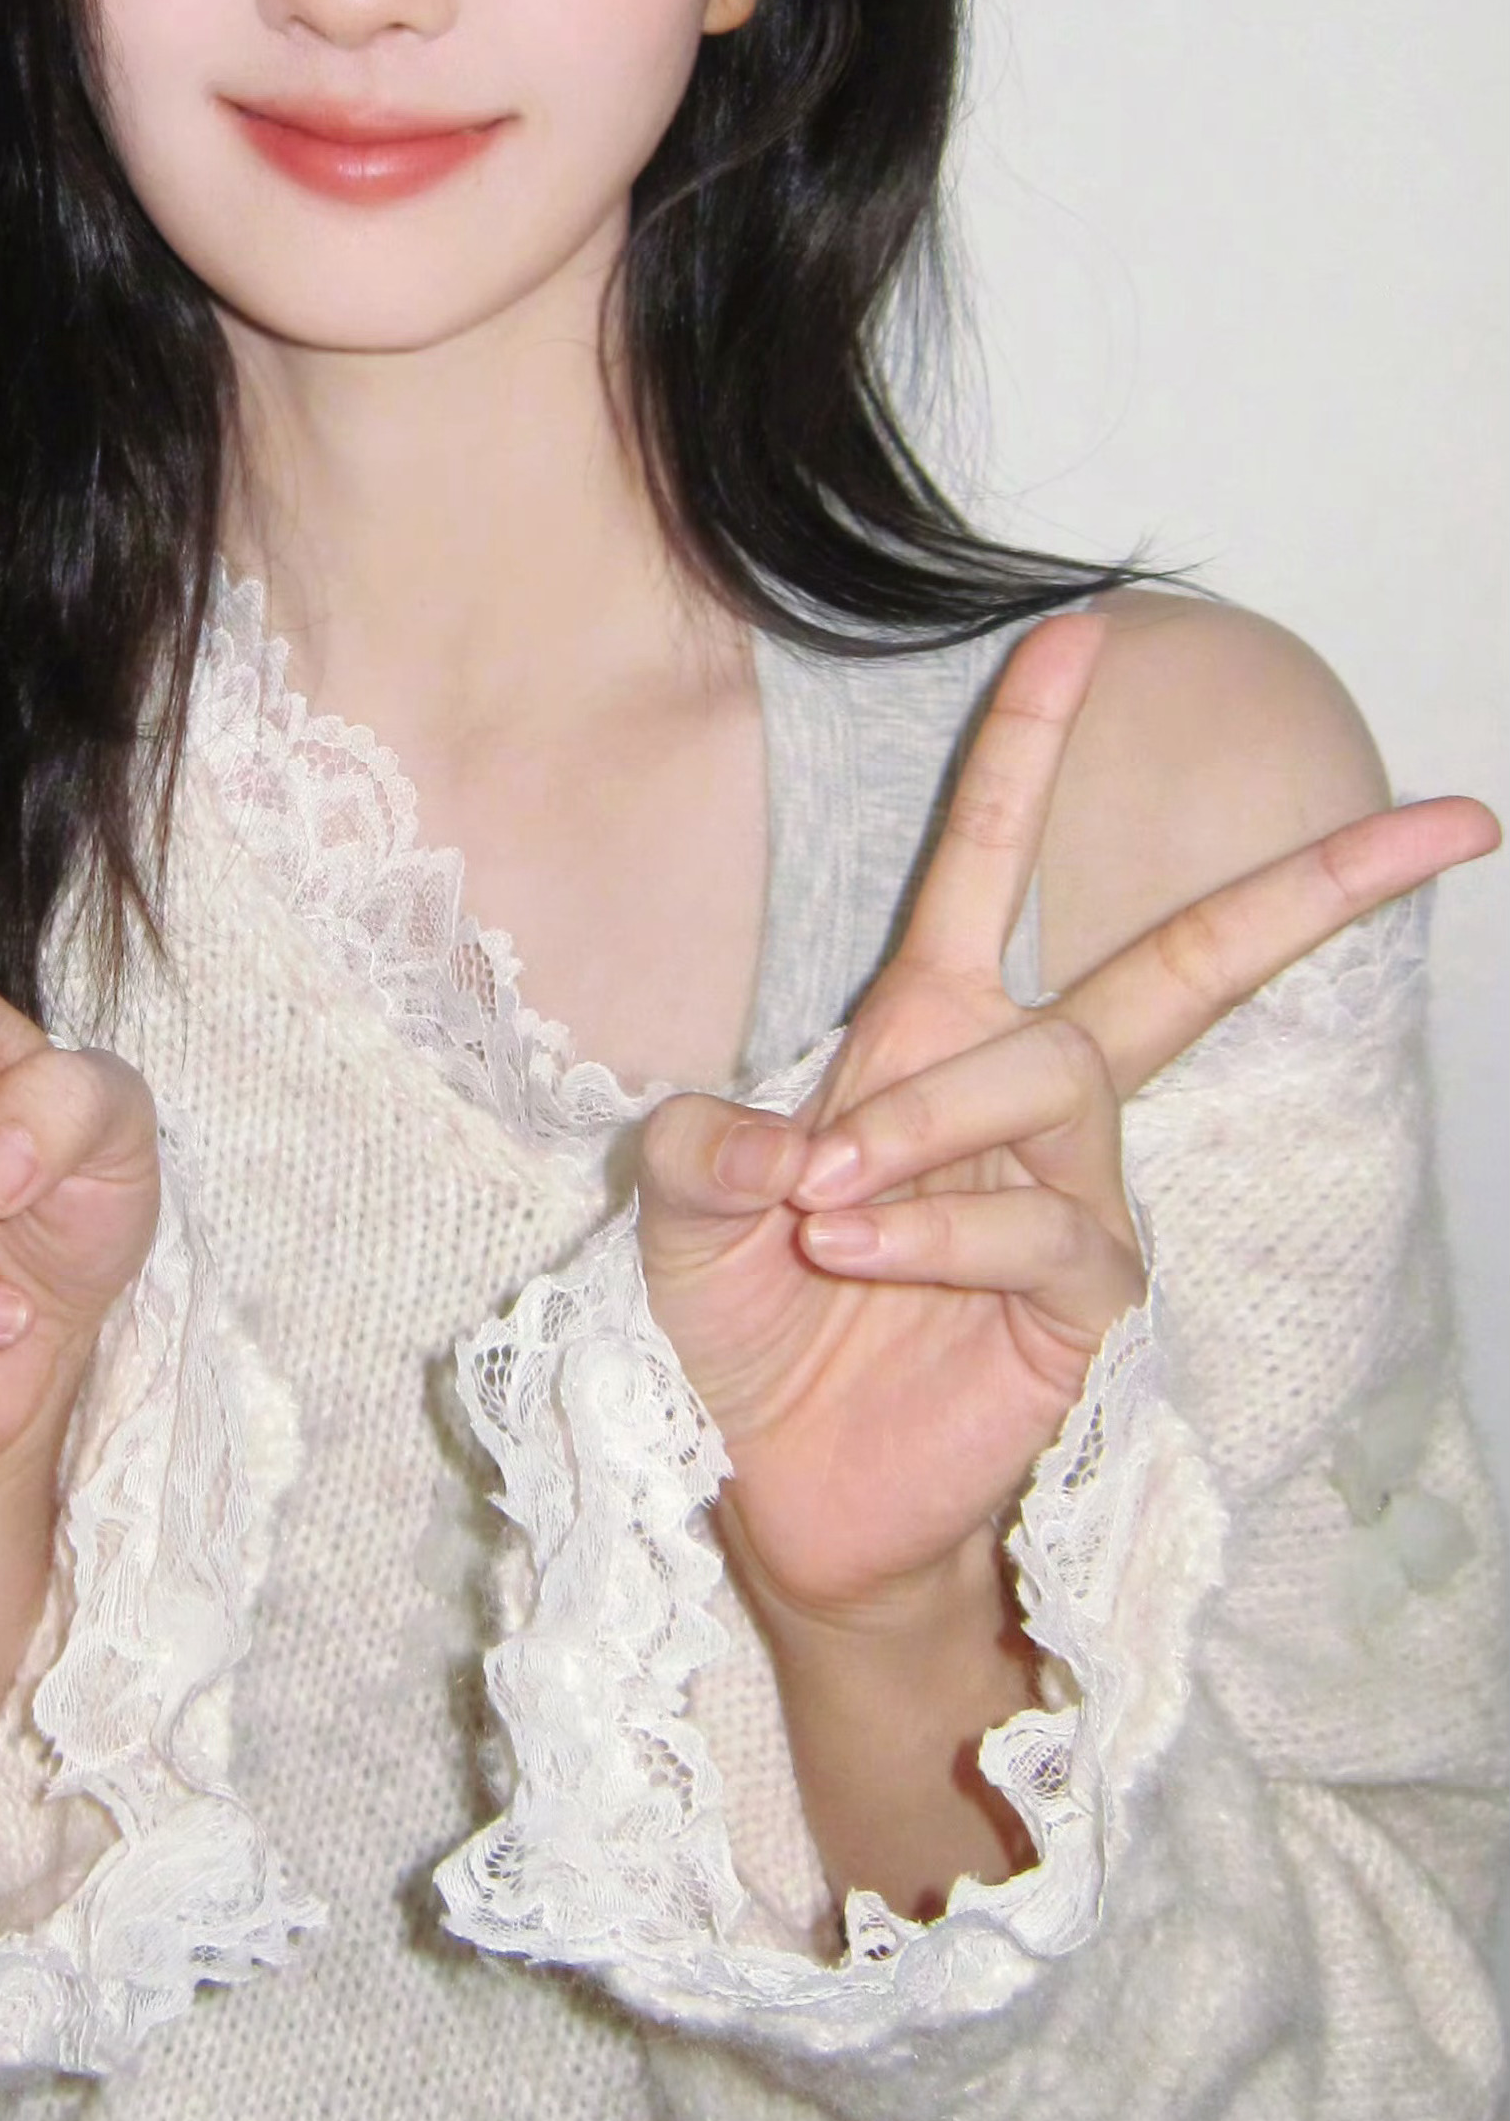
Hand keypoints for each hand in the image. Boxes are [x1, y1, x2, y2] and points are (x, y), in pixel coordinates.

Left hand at [636, 612, 1497, 1637]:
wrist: (785, 1489)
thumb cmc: (756, 1327)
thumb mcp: (687, 1216)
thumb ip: (703, 1149)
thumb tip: (781, 1143)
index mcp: (932, 1030)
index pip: (990, 865)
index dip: (1027, 750)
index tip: (1081, 632)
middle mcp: (1030, 1090)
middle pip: (1191, 962)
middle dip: (1318, 887)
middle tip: (1454, 824)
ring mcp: (1079, 1192)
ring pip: (1056, 1081)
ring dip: (931, 1124)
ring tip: (823, 1200)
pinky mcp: (1093, 1297)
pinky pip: (1040, 1222)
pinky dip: (940, 1226)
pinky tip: (859, 1248)